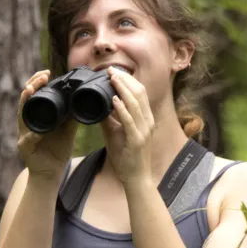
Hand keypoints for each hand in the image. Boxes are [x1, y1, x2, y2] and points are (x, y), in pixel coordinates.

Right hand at [17, 70, 77, 180]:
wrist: (51, 172)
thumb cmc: (57, 150)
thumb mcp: (68, 130)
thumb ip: (73, 117)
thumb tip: (84, 102)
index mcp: (37, 115)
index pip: (33, 94)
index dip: (37, 81)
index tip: (47, 72)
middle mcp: (27, 122)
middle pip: (25, 99)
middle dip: (31, 84)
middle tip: (42, 76)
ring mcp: (23, 133)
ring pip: (22, 115)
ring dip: (26, 101)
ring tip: (30, 91)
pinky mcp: (24, 147)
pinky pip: (27, 140)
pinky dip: (32, 136)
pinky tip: (37, 133)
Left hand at [100, 67, 154, 184]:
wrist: (136, 177)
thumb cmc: (127, 156)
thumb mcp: (116, 133)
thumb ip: (110, 119)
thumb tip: (99, 105)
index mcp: (145, 118)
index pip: (140, 93)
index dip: (128, 80)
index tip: (114, 72)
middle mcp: (148, 121)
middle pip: (139, 93)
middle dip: (125, 80)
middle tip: (111, 70)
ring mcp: (144, 130)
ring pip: (136, 104)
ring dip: (123, 89)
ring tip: (112, 79)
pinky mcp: (138, 140)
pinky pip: (130, 121)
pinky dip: (122, 109)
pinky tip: (114, 100)